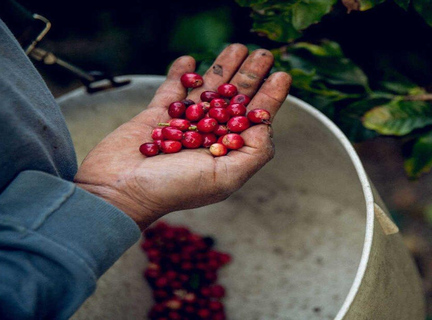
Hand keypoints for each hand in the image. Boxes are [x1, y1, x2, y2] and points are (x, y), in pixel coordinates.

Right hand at [74, 44, 291, 229]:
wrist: (118, 190)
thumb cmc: (171, 189)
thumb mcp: (223, 178)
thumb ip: (252, 154)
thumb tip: (266, 127)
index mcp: (226, 152)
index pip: (253, 119)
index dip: (270, 97)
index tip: (282, 76)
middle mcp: (207, 136)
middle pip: (234, 99)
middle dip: (250, 76)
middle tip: (263, 54)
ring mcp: (182, 124)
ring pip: (207, 90)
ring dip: (222, 68)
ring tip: (236, 47)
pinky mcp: (156, 115)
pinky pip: (172, 89)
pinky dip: (181, 74)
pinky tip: (190, 59)